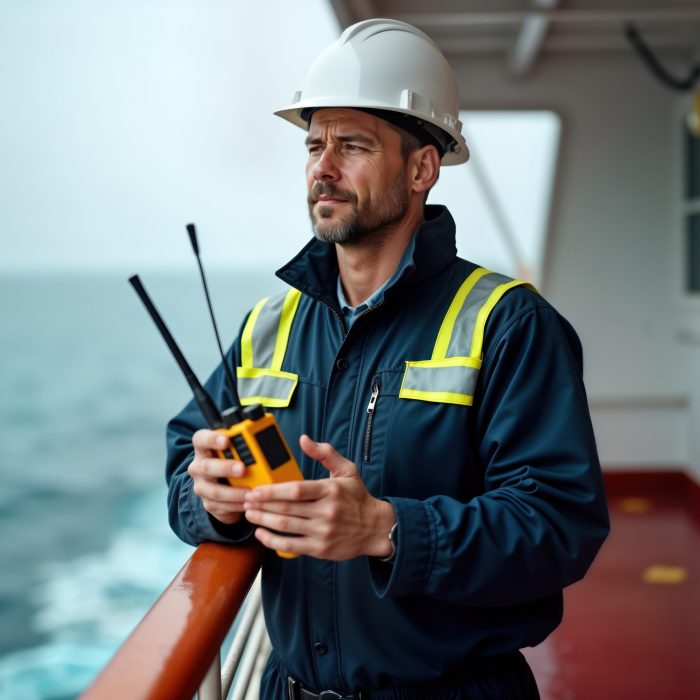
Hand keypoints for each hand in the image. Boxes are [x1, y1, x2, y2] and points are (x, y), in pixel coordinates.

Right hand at [188, 429, 249, 524]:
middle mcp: (198, 467)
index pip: (201, 439)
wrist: (223, 487)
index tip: (226, 440)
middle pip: (206, 466)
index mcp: (204, 448)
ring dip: (234, 492)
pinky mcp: (208, 503)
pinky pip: (221, 506)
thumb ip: (245, 444)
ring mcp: (201, 486)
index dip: (212, 439)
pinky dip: (236, 505)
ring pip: (214, 491)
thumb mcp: (236, 451)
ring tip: (250, 492)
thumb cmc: (233, 462)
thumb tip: (267, 436)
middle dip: (225, 468)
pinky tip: (249, 503)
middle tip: (242, 469)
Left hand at [243, 434, 395, 559]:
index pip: (297, 490)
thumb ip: (325, 453)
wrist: (375, 528)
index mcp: (330, 490)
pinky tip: (261, 534)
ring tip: (249, 513)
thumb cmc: (358, 497)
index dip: (273, 491)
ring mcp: (323, 531)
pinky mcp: (320, 548)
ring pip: (286, 526)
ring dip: (263, 520)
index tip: (256, 489)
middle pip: (287, 508)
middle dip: (262, 505)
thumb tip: (304, 439)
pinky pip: (291, 546)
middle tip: (246, 500)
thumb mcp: (347, 470)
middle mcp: (327, 512)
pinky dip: (272, 541)